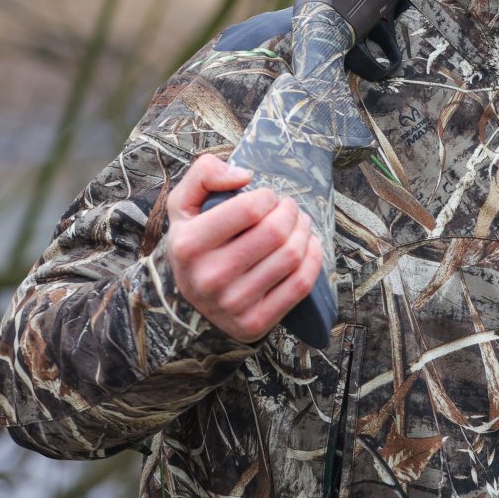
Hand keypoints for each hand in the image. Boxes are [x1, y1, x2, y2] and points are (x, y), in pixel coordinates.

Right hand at [164, 153, 323, 343]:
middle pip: (276, 231)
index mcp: (188, 245)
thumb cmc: (196, 241)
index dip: (268, 196)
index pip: (250, 208)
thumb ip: (204, 174)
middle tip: (289, 209)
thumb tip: (243, 176)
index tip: (267, 198)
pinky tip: (309, 246)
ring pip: (292, 255)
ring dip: (305, 231)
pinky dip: (314, 258)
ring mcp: (232, 304)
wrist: (194, 299)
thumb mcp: (184, 205)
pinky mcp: (254, 323)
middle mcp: (208, 278)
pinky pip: (300, 284)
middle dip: (291, 211)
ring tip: (300, 224)